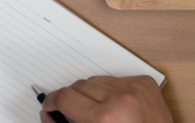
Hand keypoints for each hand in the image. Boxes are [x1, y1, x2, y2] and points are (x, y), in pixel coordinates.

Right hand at [40, 76, 172, 122]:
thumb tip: (49, 116)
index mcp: (104, 117)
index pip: (65, 98)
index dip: (51, 102)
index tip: (49, 107)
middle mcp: (120, 97)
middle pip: (79, 86)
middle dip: (71, 99)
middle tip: (69, 113)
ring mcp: (135, 87)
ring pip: (97, 80)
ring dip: (91, 93)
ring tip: (95, 111)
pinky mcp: (145, 82)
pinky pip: (117, 79)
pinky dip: (111, 90)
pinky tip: (114, 105)